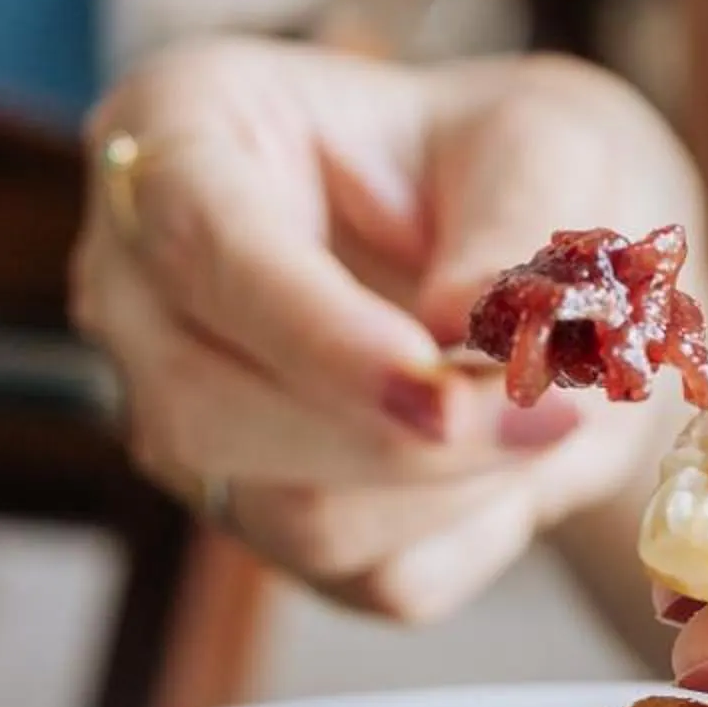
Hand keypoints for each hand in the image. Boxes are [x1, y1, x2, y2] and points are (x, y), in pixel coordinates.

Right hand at [73, 37, 705, 619]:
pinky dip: (473, 528)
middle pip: (206, 409)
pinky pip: (361, 574)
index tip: (429, 374)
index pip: (199, 244)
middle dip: (393, 434)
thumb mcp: (543, 139)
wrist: (542, 263)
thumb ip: (513, 216)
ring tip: (564, 411)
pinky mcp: (264, 521)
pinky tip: (517, 453)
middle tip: (559, 409)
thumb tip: (460, 327)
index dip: (310, 328)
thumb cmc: (510, 160)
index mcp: (178, 132)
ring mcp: (184, 419)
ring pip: (284, 513)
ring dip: (454, 484)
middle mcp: (143, 289)